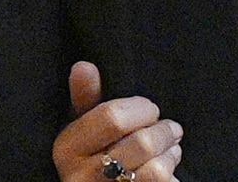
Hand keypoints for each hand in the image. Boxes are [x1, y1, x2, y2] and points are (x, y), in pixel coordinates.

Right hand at [52, 61, 183, 180]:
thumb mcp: (85, 128)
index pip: (111, 118)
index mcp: (66, 149)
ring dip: (170, 152)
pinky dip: (172, 169)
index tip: (149, 108)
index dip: (140, 109)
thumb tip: (84, 66)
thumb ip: (86, 98)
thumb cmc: (97, 157)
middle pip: (140, 143)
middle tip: (169, 126)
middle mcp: (81, 177)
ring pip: (156, 168)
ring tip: (170, 145)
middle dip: (162, 130)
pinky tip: (169, 163)